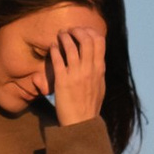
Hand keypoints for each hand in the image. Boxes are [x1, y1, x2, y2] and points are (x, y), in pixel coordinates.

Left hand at [43, 13, 107, 127]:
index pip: (99, 41)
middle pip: (86, 39)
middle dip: (77, 30)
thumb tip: (98, 58)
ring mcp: (76, 75)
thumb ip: (99, 71)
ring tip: (60, 35)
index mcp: (99, 69)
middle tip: (69, 31)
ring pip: (71, 47)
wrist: (81, 123)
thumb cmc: (90, 105)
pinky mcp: (62, 81)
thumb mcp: (100, 86)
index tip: (82, 31)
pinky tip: (53, 47)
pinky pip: (58, 59)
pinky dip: (55, 49)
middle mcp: (89, 69)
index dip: (90, 31)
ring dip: (64, 37)